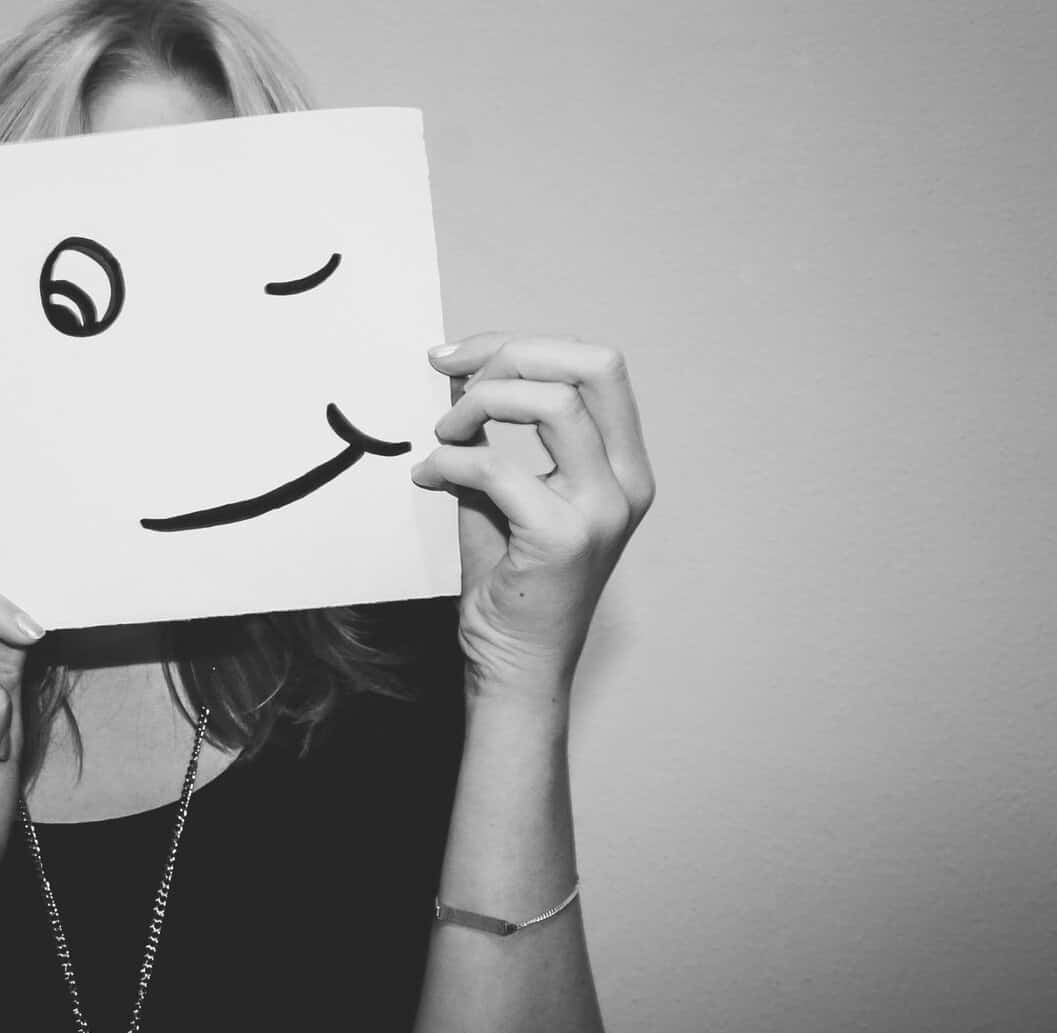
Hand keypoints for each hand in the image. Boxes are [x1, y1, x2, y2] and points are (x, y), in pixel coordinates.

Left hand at [412, 334, 654, 699]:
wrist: (515, 664)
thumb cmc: (509, 582)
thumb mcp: (500, 490)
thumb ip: (491, 432)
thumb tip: (459, 373)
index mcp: (622, 463)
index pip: (596, 365)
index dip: (523, 344)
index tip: (458, 356)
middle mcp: (627, 481)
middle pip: (593, 363)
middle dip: (509, 353)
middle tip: (448, 373)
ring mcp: (602, 510)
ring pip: (554, 402)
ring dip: (480, 403)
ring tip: (441, 437)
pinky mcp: (563, 539)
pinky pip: (499, 466)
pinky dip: (453, 461)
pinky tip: (430, 479)